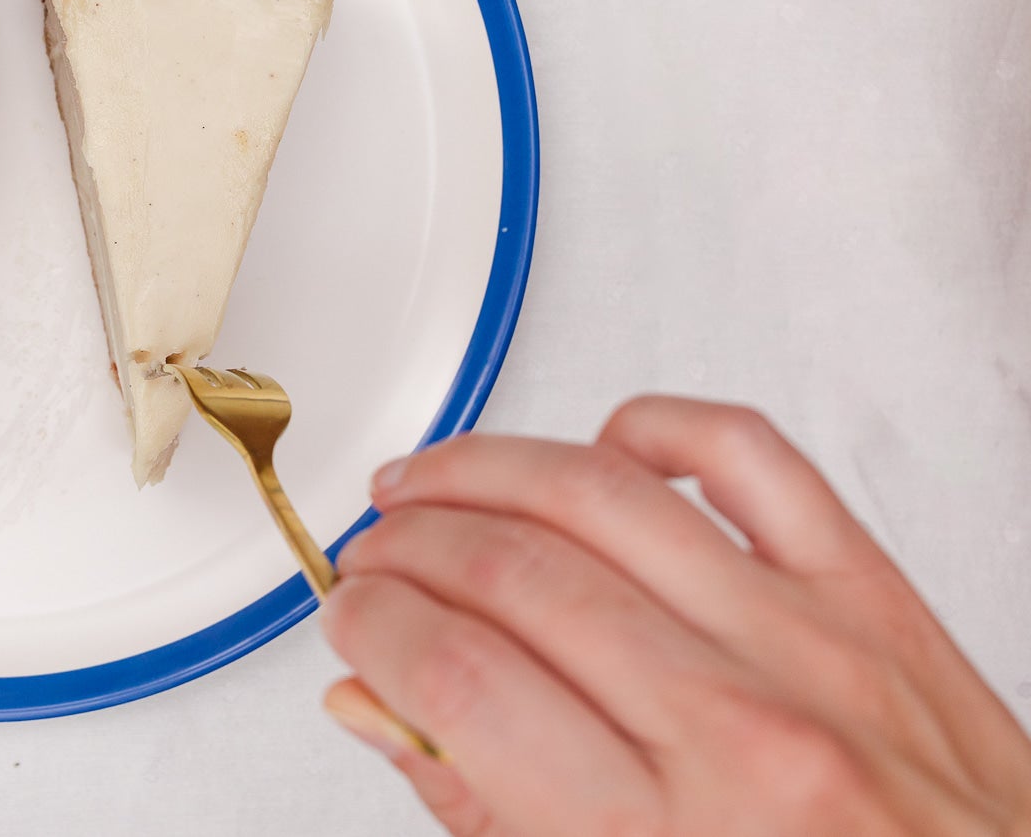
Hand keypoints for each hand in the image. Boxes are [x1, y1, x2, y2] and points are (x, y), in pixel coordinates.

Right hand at [320, 396, 1030, 835]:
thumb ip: (482, 811)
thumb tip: (382, 706)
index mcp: (659, 836)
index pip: (454, 672)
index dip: (368, 625)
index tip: (348, 617)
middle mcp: (740, 728)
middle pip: (509, 572)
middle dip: (402, 549)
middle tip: (372, 559)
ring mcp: (813, 644)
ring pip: (600, 491)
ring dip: (481, 468)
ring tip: (430, 482)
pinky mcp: (873, 594)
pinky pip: (748, 455)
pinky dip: (655, 426)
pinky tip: (598, 447)